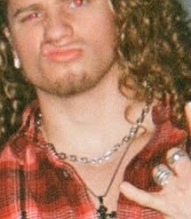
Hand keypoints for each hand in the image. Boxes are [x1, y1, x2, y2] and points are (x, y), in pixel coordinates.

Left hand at [119, 103, 190, 218]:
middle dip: (174, 159)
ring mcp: (179, 191)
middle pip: (175, 155)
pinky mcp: (168, 206)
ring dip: (163, 176)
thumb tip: (186, 119)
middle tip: (180, 168)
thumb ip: (188, 158)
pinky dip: (135, 192)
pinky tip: (124, 186)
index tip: (186, 104)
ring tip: (176, 186)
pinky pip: (147, 196)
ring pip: (160, 171)